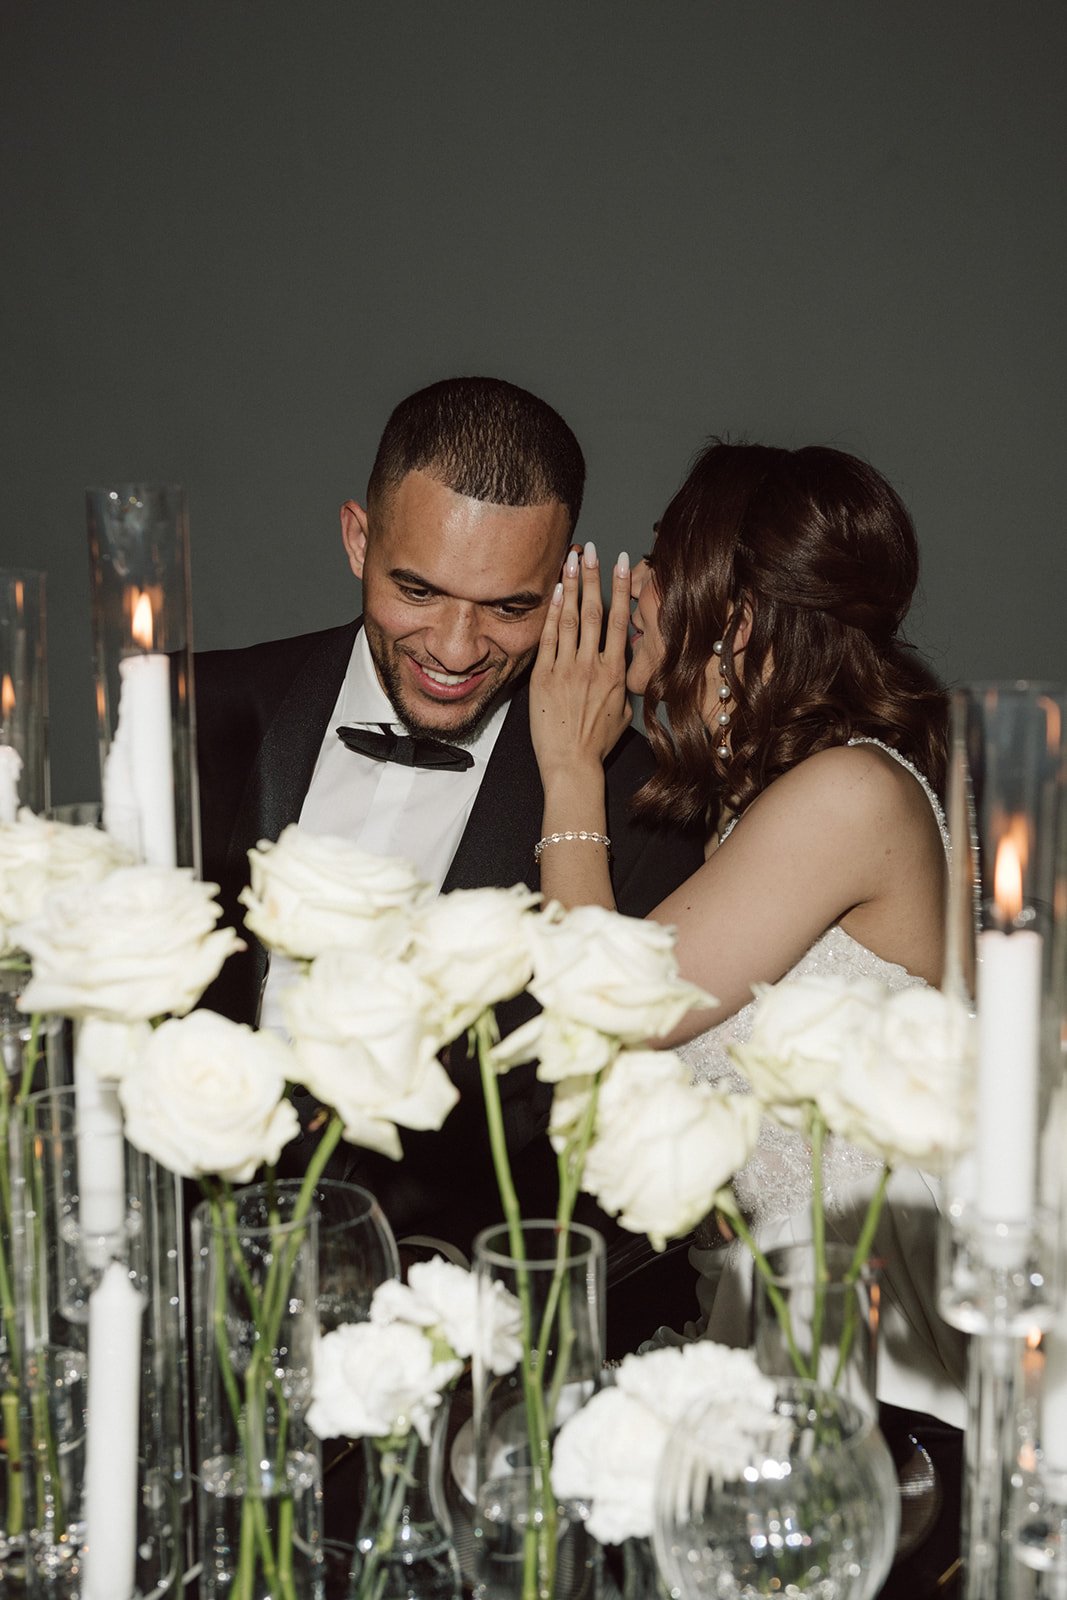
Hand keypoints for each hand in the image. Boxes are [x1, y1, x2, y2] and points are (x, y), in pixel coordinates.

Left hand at [530, 541, 632, 784]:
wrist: (571, 764)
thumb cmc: (596, 743)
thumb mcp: (622, 712)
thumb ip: (622, 684)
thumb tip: (621, 664)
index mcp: (616, 672)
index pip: (620, 620)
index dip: (620, 587)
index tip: (620, 562)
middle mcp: (593, 666)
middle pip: (595, 611)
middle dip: (593, 576)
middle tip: (591, 548)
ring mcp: (567, 669)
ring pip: (572, 619)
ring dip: (572, 586)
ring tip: (571, 559)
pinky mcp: (543, 677)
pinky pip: (548, 639)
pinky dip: (552, 613)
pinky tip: (554, 592)